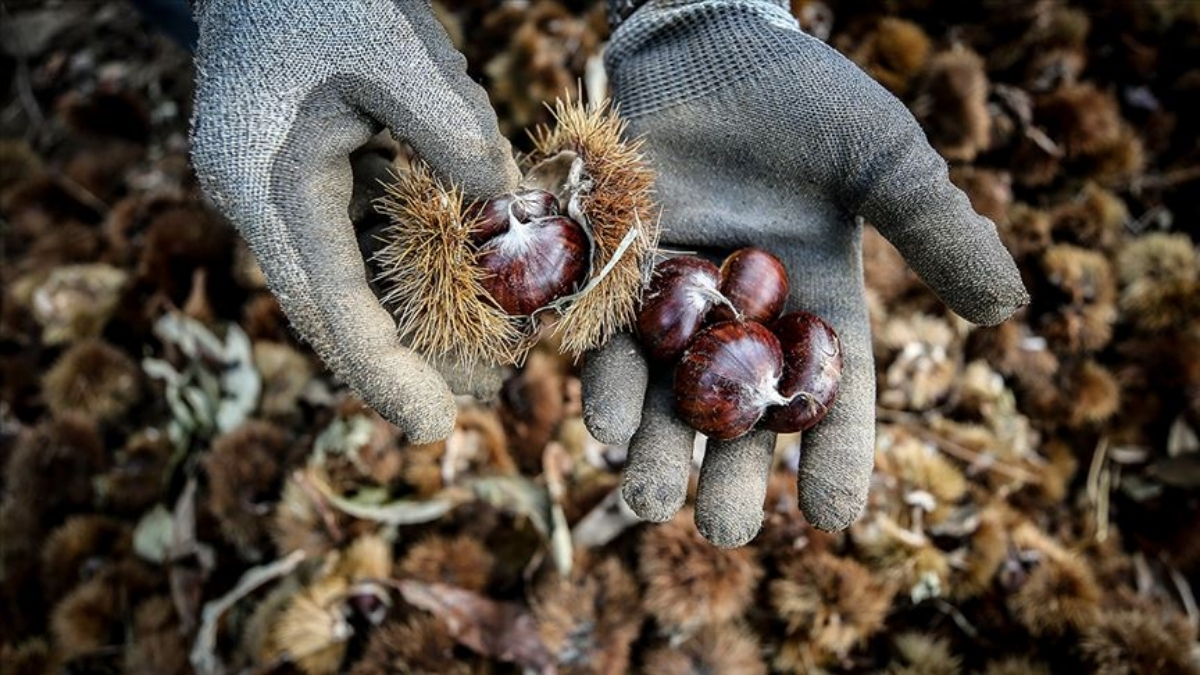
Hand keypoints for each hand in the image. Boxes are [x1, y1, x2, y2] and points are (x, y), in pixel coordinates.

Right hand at [190, 0, 519, 441]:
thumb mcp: (395, 49)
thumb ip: (451, 129)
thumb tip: (507, 201)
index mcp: (270, 183)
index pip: (330, 303)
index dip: (382, 372)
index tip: (433, 426)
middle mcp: (262, 202)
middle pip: (335, 308)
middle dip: (403, 359)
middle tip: (480, 396)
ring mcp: (276, 189)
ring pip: (346, 280)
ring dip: (409, 319)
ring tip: (483, 357)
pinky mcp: (299, 173)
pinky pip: (353, 240)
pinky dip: (403, 268)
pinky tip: (458, 288)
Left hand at [584, 0, 1027, 545]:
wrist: (707, 47)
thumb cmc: (805, 100)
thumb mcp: (885, 163)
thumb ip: (936, 231)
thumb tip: (1007, 310)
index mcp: (819, 304)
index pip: (835, 398)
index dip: (836, 458)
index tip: (833, 519)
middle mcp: (748, 320)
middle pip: (742, 417)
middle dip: (732, 478)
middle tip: (724, 533)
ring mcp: (679, 305)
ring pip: (669, 399)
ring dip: (659, 454)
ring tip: (650, 505)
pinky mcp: (618, 278)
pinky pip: (611, 346)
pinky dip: (611, 386)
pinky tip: (608, 423)